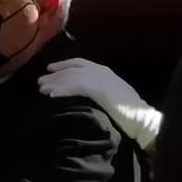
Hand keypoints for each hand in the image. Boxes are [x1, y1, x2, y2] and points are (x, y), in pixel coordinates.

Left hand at [39, 58, 161, 151]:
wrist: (141, 118)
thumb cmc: (128, 111)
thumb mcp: (111, 94)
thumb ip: (98, 89)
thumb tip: (80, 92)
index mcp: (104, 71)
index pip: (79, 63)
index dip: (63, 65)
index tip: (50, 69)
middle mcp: (100, 70)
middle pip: (72, 69)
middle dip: (55, 75)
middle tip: (40, 82)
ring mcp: (100, 78)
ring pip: (71, 77)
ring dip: (55, 83)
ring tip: (42, 89)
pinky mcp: (98, 88)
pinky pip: (75, 86)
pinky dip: (62, 90)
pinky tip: (52, 95)